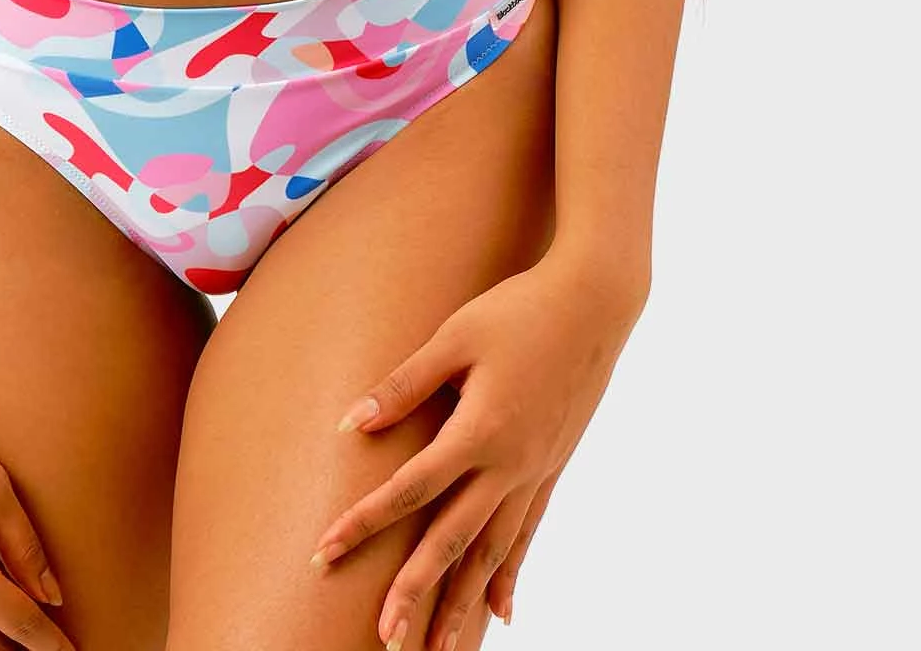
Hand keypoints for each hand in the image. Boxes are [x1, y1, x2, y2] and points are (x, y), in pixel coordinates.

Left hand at [309, 251, 645, 648]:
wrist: (595, 303)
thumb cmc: (518, 309)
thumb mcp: (455, 336)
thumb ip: (404, 384)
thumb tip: (351, 424)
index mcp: (480, 431)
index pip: (411, 489)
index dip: (364, 521)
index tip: (325, 550)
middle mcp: (509, 465)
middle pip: (453, 541)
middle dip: (415, 592)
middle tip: (383, 639)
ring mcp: (534, 472)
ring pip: (492, 553)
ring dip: (462, 602)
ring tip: (436, 648)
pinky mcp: (551, 469)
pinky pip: (526, 535)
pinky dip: (509, 576)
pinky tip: (501, 613)